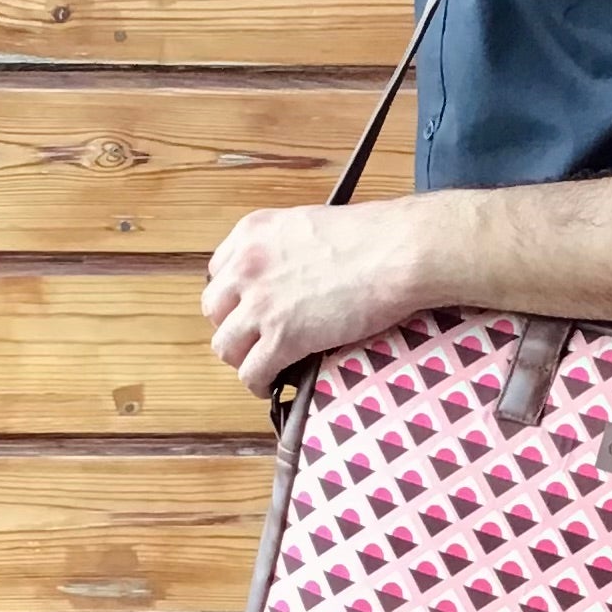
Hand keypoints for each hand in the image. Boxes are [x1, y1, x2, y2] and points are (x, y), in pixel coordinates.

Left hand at [202, 201, 433, 397]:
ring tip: (263, 366)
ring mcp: (261, 304)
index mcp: (253, 232)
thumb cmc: (373, 236)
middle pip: (215, 311)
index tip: (249, 308)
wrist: (396, 252)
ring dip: (243, 358)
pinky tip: (271, 385)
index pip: (219, 272)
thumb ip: (288, 249)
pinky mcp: (283, 337)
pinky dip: (258, 383)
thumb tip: (292, 278)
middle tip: (256, 338)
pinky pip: (252, 371)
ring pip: (226, 346)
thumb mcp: (311, 226)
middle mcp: (247, 266)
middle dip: (234, 327)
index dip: (234, 296)